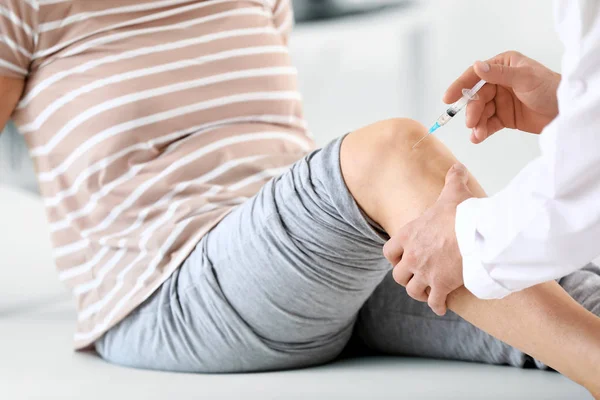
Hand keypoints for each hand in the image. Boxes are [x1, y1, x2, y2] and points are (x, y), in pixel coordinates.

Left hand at [383, 164, 473, 315]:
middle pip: (398, 275)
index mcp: (408, 235)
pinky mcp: (440, 287)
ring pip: (412, 290)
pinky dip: (437, 306)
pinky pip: (434, 302)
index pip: (389, 251)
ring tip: (427, 293)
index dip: (394, 257)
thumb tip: (457, 167)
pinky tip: (441, 307)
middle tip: (415, 278)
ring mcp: (424, 273)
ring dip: (419, 292)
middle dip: (406, 277)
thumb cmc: (463, 214)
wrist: (476, 235)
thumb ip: (453, 179)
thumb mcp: (453, 192)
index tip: (401, 259)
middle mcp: (412, 256)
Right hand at [444, 51, 560, 143]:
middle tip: (471, 123)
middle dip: (472, 111)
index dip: (460, 86)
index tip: (448, 98)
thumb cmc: (550, 89)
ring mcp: (501, 101)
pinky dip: (482, 131)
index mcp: (503, 67)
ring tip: (477, 134)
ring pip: (481, 112)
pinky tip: (478, 138)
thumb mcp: (525, 78)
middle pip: (477, 97)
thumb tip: (478, 66)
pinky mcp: (504, 117)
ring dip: (476, 124)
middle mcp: (499, 82)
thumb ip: (499, 74)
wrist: (566, 112)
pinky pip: (488, 124)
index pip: (476, 75)